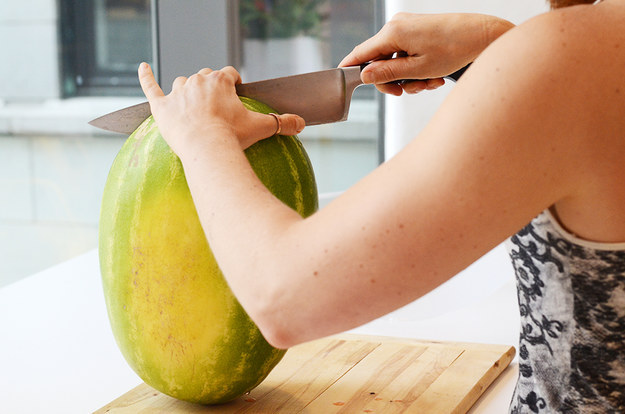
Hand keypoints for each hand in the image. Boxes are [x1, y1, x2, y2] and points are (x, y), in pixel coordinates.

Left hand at [138, 63, 304, 155]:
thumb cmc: (232, 136)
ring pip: (181, 83)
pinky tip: (142, 68)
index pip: (229, 74)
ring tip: (191, 104)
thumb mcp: (261, 128)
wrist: (206, 147)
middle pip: (204, 76)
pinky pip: (150, 87)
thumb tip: (302, 123)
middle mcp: (197, 81)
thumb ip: (282, 123)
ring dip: (186, 89)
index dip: (233, 83)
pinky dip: (145, 77)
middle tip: (217, 106)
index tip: (236, 93)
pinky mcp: (161, 106)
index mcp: (220, 81)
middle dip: (210, 86)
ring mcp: (178, 93)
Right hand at [339, 13, 513, 94]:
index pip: (361, 53)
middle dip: (391, 80)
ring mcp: (409, 27)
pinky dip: (417, 69)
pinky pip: (407, 54)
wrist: (485, 36)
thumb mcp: (418, 69)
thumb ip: (388, 73)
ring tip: (430, 83)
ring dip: (409, 78)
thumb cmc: (456, 50)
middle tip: (404, 92)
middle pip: (378, 60)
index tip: (342, 81)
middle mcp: (398, 25)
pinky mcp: (419, 31)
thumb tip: (365, 75)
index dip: (351, 69)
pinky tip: (434, 76)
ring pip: (395, 60)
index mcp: (393, 32)